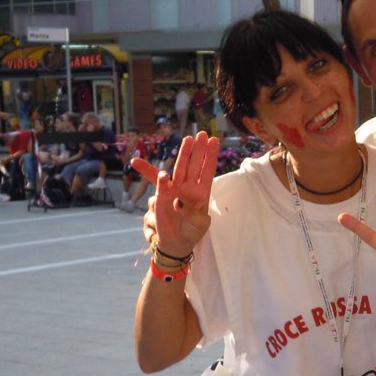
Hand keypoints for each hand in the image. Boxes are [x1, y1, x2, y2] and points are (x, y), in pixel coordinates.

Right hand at [131, 134, 218, 257]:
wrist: (178, 242)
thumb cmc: (193, 231)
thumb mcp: (200, 224)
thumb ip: (191, 213)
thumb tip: (176, 202)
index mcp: (202, 191)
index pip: (208, 170)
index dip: (211, 155)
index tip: (214, 140)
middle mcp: (189, 186)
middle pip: (194, 164)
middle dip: (198, 149)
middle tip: (200, 134)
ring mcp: (175, 189)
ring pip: (180, 168)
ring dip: (183, 155)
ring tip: (187, 140)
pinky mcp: (162, 196)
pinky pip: (161, 184)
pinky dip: (161, 178)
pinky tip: (163, 174)